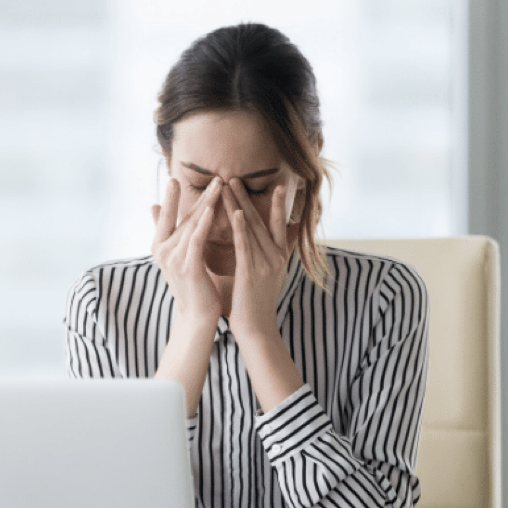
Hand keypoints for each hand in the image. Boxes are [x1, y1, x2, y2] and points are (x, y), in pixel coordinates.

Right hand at [151, 177, 222, 324]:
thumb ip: (166, 231)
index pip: (166, 216)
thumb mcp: (174, 255)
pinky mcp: (188, 266)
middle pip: (181, 216)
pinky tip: (211, 210)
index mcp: (159, 246)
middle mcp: (163, 250)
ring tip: (218, 185)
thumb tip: (151, 206)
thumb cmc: (191, 285)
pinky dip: (203, 223)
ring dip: (206, 202)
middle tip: (211, 176)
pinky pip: (196, 239)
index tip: (174, 178)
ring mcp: (174, 258)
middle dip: (197, 195)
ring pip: (191, 224)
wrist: (196, 316)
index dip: (170, 197)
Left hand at [223, 178, 290, 340]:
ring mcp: (266, 264)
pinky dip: (241, 228)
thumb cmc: (256, 304)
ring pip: (251, 228)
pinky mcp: (252, 273)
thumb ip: (269, 258)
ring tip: (229, 185)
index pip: (278, 225)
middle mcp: (275, 258)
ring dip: (239, 205)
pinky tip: (236, 213)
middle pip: (262, 221)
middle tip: (236, 177)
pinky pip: (245, 246)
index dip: (278, 205)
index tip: (278, 186)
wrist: (256, 330)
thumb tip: (273, 245)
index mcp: (279, 258)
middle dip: (249, 198)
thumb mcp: (269, 277)